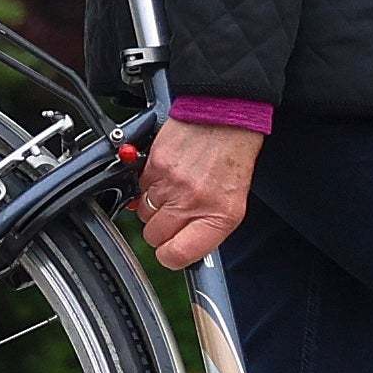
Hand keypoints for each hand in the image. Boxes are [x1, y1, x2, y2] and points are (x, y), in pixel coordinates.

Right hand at [138, 117, 259, 269]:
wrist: (225, 116)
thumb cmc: (233, 156)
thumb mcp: (233, 201)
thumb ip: (206, 227)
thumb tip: (182, 244)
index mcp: (218, 216)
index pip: (178, 255)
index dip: (169, 256)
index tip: (169, 251)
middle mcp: (193, 202)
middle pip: (154, 236)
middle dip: (160, 229)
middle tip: (174, 214)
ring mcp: (171, 183)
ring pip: (143, 213)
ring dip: (153, 206)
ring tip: (174, 189)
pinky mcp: (155, 165)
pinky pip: (140, 188)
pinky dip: (149, 184)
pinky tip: (169, 173)